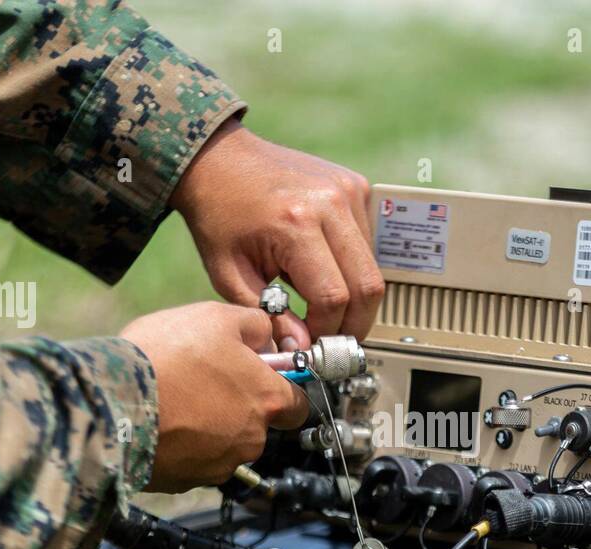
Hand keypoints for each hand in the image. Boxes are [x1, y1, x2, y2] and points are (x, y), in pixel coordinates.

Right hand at [120, 301, 308, 492]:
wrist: (111, 403)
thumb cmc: (166, 356)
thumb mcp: (215, 317)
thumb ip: (254, 325)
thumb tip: (267, 335)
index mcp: (267, 400)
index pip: (299, 404)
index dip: (280, 386)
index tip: (259, 374)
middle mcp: (252, 439)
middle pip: (258, 424)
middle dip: (239, 406)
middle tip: (206, 380)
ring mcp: (220, 465)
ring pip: (226, 443)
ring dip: (209, 425)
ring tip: (176, 398)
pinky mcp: (187, 481)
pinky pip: (194, 460)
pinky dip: (183, 444)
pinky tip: (162, 421)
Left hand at [170, 118, 384, 350]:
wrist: (219, 159)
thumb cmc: (220, 214)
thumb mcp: (230, 274)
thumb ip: (268, 315)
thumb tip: (300, 347)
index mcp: (296, 223)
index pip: (333, 297)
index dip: (325, 330)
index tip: (311, 342)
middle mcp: (331, 203)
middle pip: (368, 286)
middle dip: (353, 323)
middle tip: (332, 338)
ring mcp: (349, 191)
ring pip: (372, 267)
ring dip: (352, 294)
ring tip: (317, 296)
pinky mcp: (357, 187)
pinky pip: (368, 243)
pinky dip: (352, 266)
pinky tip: (322, 264)